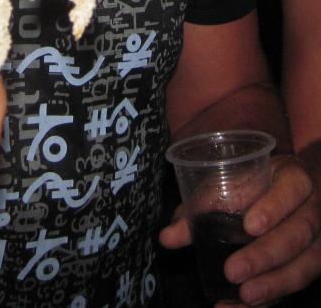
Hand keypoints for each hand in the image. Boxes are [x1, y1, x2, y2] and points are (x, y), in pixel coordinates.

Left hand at [160, 155, 320, 306]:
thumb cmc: (257, 184)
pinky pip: (300, 282)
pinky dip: (272, 297)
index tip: (249, 225)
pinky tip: (244, 306)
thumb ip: (201, 206)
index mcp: (294, 178)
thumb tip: (168, 237)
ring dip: (275, 283)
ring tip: (244, 296)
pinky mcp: (317, 261)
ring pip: (306, 263)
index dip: (274, 207)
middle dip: (266, 254)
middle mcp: (315, 208)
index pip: (292, 188)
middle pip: (299, 232)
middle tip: (232, 270)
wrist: (295, 188)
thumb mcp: (231, 183)